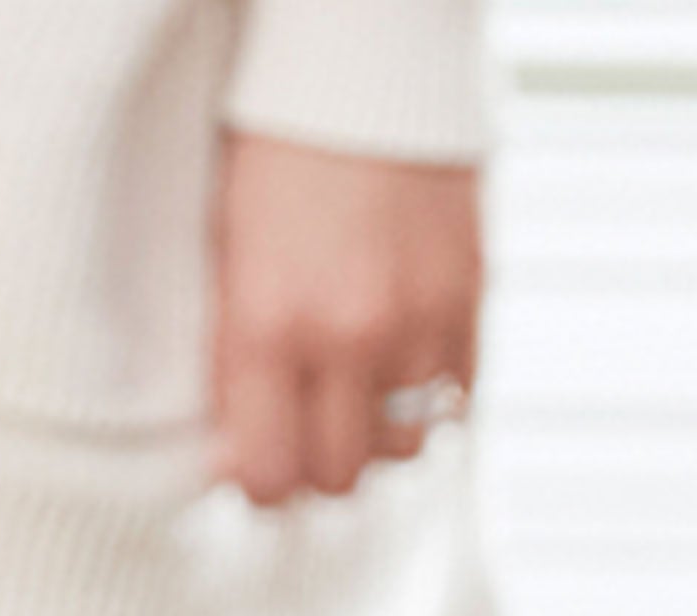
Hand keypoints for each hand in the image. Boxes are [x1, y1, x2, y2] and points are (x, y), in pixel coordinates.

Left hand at [210, 133, 483, 508]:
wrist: (367, 50)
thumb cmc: (276, 145)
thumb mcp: (223, 253)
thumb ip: (228, 358)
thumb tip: (233, 457)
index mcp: (268, 325)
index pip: (269, 477)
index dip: (260, 483)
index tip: (257, 463)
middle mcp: (350, 333)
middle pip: (340, 476)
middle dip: (317, 467)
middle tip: (304, 434)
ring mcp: (421, 314)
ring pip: (406, 448)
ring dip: (379, 437)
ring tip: (356, 398)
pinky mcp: (473, 288)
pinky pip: (459, 398)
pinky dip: (431, 401)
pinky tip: (402, 368)